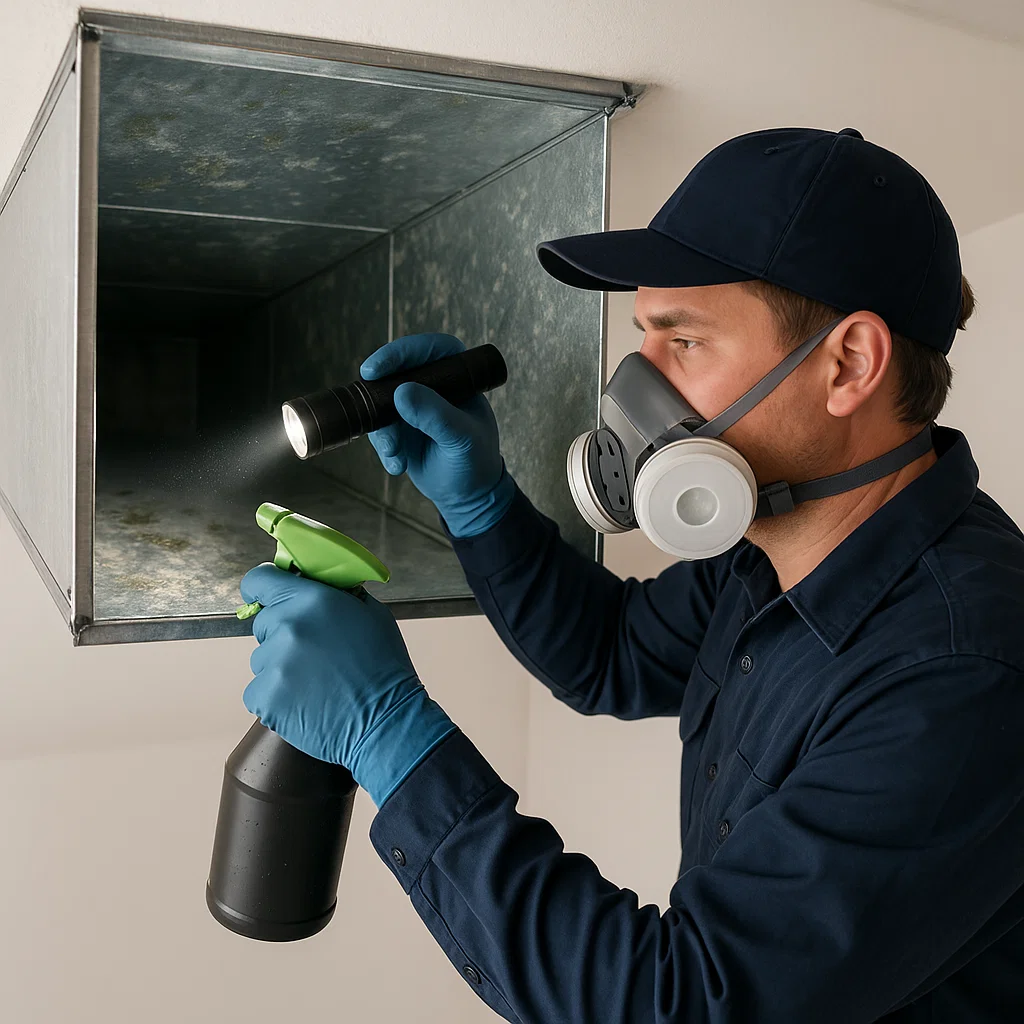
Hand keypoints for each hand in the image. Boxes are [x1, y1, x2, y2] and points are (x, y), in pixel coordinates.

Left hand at [239, 563, 456, 806]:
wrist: (385, 722)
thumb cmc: (385, 667)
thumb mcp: (372, 614)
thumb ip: (338, 595)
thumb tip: (316, 585)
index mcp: (313, 600)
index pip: (260, 581)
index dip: (263, 590)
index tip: (269, 600)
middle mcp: (288, 626)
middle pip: (264, 623)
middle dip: (282, 634)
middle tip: (313, 654)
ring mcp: (273, 664)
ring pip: (261, 659)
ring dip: (280, 668)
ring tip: (314, 683)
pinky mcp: (264, 697)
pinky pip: (257, 691)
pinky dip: (275, 697)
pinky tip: (304, 702)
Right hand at [360, 332, 514, 536]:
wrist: (467, 495)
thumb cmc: (475, 461)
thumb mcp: (461, 438)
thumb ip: (435, 415)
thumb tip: (401, 392)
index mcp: (457, 375)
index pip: (428, 349)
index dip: (400, 353)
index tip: (375, 370)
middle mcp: (432, 384)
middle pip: (395, 371)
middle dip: (378, 394)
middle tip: (369, 412)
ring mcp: (412, 405)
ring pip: (380, 403)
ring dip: (383, 431)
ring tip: (396, 454)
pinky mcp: (397, 427)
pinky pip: (377, 429)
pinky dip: (384, 448)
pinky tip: (397, 465)